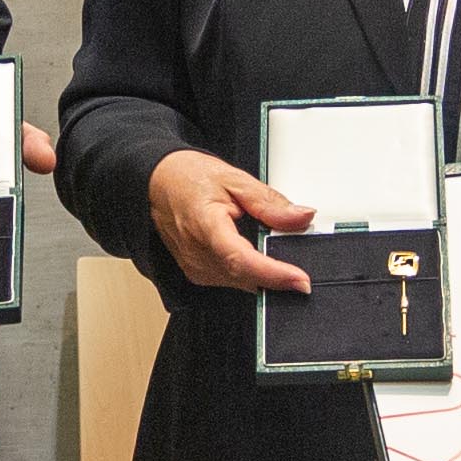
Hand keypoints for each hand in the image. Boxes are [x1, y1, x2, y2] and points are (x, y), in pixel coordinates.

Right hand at [147, 147, 314, 294]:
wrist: (158, 183)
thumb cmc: (189, 178)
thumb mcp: (235, 179)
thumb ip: (270, 202)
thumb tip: (302, 217)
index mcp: (205, 226)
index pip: (242, 260)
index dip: (274, 274)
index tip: (300, 280)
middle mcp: (197, 254)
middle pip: (246, 277)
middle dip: (277, 274)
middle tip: (300, 261)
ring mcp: (195, 268)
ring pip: (242, 283)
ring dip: (264, 272)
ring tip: (270, 247)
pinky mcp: (197, 273)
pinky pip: (232, 280)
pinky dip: (249, 271)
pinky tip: (251, 252)